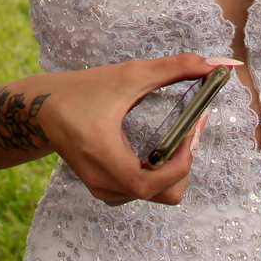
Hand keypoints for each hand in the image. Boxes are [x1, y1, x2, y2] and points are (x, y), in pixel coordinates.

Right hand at [36, 52, 235, 206]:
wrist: (45, 110)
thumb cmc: (85, 91)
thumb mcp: (130, 74)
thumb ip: (174, 68)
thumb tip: (215, 63)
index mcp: (105, 157)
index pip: (154, 183)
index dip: (183, 158)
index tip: (194, 126)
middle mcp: (103, 182)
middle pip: (164, 195)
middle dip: (184, 164)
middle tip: (189, 131)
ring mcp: (103, 190)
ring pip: (156, 196)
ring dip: (174, 169)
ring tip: (177, 136)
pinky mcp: (105, 189)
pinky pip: (143, 193)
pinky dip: (160, 174)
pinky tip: (159, 148)